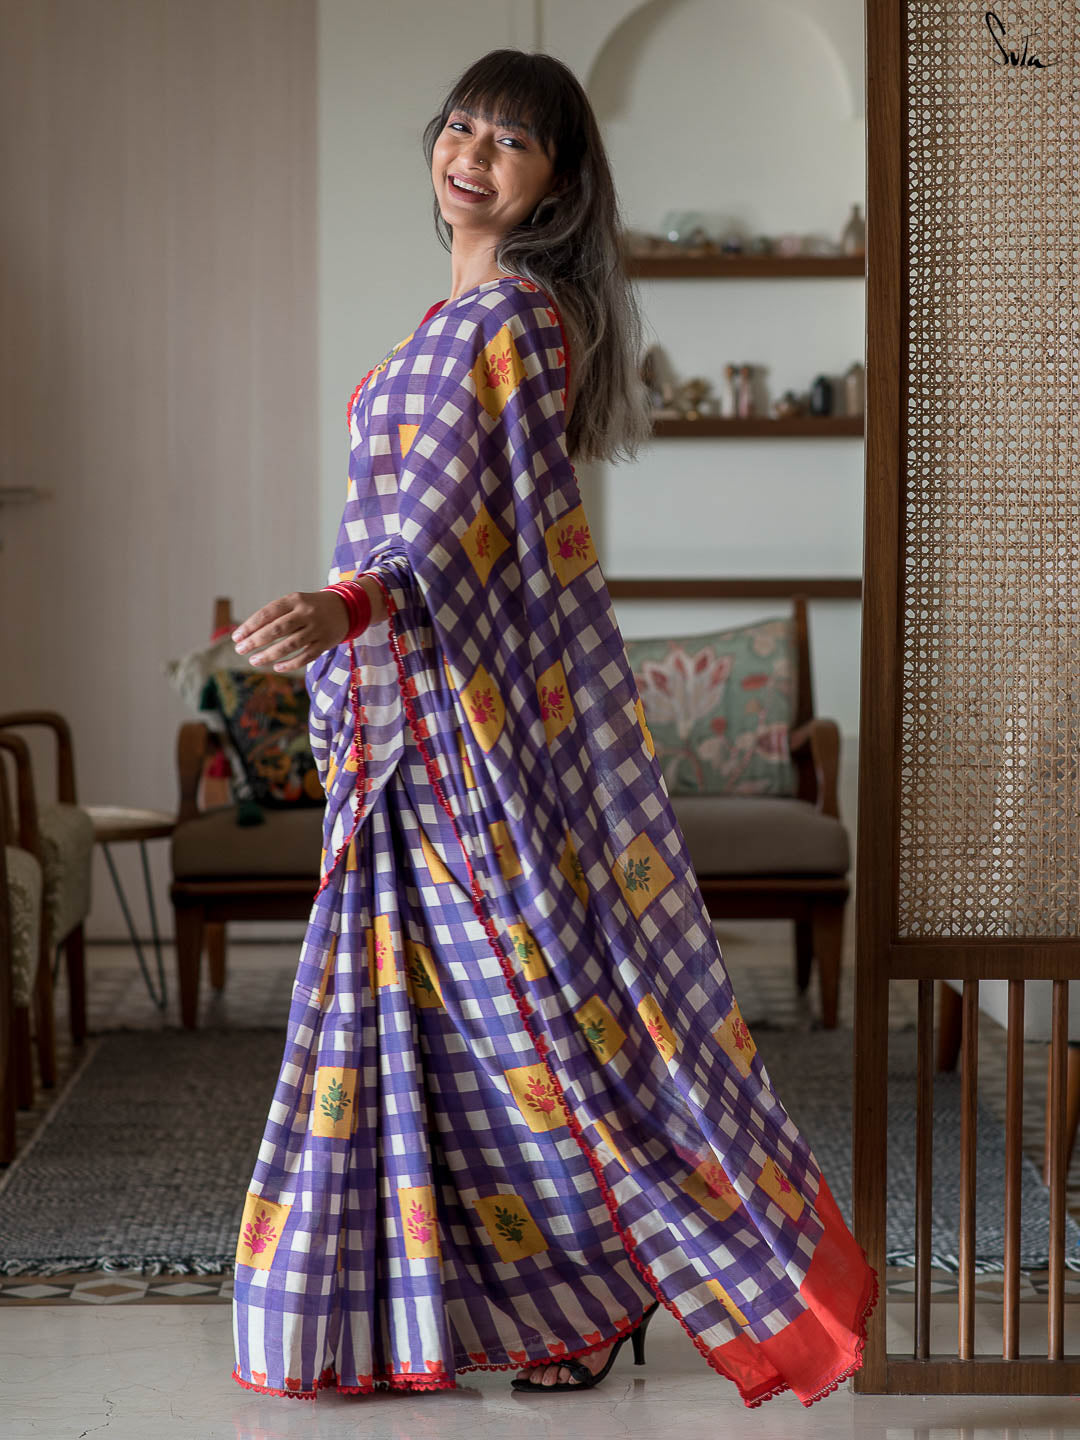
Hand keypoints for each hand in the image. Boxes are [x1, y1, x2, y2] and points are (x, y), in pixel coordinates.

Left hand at [231, 589, 351, 670]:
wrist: (346, 608)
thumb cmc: (311, 607)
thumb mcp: (295, 602)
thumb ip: (276, 615)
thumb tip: (248, 634)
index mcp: (294, 600)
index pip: (267, 613)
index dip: (250, 626)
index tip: (236, 637)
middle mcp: (306, 613)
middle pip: (277, 629)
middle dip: (255, 641)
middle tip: (240, 650)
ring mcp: (317, 629)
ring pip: (290, 645)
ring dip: (269, 655)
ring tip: (254, 660)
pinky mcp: (325, 643)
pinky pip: (305, 656)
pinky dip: (290, 664)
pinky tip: (277, 667)